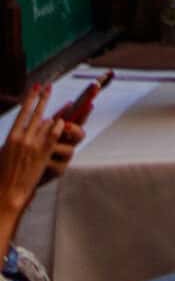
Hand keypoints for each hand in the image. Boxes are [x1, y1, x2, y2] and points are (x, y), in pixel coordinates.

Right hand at [0, 86, 77, 251]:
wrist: (7, 193)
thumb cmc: (2, 176)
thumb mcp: (3, 153)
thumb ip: (14, 139)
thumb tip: (20, 130)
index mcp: (11, 137)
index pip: (23, 112)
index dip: (30, 98)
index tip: (36, 87)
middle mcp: (23, 138)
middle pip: (37, 113)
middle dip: (43, 98)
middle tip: (48, 87)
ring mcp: (35, 145)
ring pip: (48, 123)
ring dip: (53, 119)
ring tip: (58, 114)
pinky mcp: (45, 153)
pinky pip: (55, 133)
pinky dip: (59, 127)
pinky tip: (63, 123)